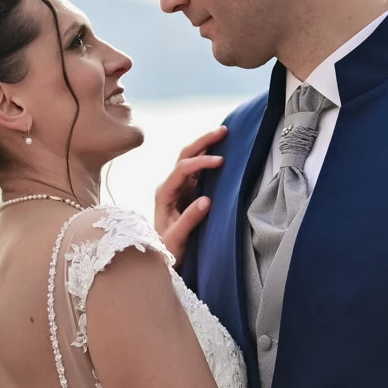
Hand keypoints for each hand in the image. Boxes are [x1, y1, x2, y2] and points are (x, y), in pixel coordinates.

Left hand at [154, 125, 227, 263]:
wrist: (163, 256)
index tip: (220, 161)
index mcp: (164, 193)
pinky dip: (209, 157)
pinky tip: (221, 150)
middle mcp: (170, 185)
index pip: (182, 169)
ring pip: (192, 159)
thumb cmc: (168, 249)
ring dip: (207, 145)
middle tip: (223, 131)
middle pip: (185, 156)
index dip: (201, 162)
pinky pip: (199, 169)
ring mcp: (179, 187)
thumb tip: (207, 200)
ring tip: (224, 134)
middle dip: (203, 142)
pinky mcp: (189, 191)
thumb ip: (190, 220)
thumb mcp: (177, 239)